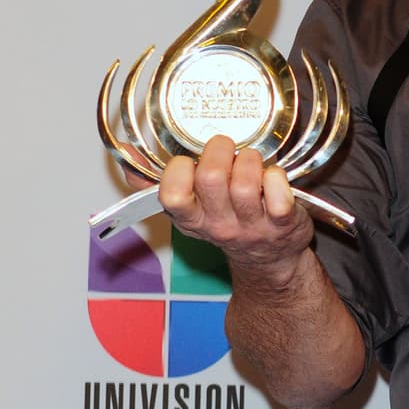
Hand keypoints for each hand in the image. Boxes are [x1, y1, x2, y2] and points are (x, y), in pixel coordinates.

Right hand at [158, 135, 314, 288]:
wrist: (269, 257)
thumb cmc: (229, 221)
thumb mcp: (189, 208)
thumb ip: (156, 183)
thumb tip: (127, 155)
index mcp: (190, 218)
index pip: (172, 194)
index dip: (180, 169)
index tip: (191, 162)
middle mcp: (218, 225)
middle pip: (210, 179)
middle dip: (220, 151)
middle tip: (227, 151)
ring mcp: (251, 226)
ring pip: (244, 183)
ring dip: (250, 161)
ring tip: (251, 163)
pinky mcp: (282, 224)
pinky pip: (279, 195)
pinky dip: (277, 177)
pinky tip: (273, 178)